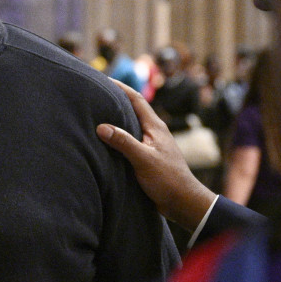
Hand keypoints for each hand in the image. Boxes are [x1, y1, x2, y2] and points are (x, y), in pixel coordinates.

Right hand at [97, 80, 217, 231]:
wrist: (183, 202)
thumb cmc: (167, 179)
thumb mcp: (143, 159)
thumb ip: (124, 142)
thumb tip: (101, 127)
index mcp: (155, 127)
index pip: (136, 100)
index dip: (121, 88)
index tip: (104, 79)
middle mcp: (154, 132)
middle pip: (133, 110)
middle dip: (117, 100)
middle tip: (97, 94)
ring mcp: (152, 144)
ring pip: (132, 125)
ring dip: (118, 118)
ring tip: (99, 114)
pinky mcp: (149, 157)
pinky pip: (131, 140)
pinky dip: (120, 136)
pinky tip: (109, 141)